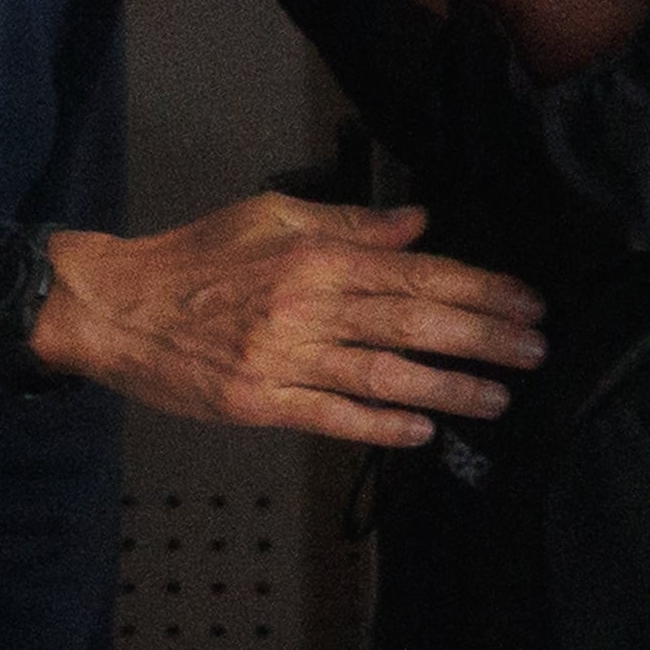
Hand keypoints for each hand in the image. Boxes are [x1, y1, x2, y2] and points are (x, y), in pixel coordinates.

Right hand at [29, 196, 545, 446]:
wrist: (114, 305)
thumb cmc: (192, 259)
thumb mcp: (269, 217)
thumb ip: (347, 223)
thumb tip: (417, 224)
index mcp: (313, 258)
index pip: (416, 272)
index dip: (480, 288)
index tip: (526, 301)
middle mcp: (305, 306)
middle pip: (413, 323)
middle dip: (484, 338)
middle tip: (535, 350)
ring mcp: (282, 359)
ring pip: (384, 375)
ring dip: (449, 388)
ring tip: (498, 399)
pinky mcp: (259, 402)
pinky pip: (333, 417)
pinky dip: (382, 426)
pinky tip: (423, 432)